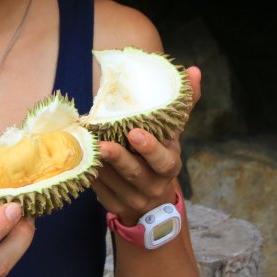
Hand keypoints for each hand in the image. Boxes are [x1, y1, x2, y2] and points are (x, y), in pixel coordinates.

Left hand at [92, 65, 201, 224]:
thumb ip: (182, 104)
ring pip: (114, 182)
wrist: (153, 200)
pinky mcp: (115, 206)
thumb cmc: (159, 156)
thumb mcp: (172, 134)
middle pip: (135, 173)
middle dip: (119, 159)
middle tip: (104, 144)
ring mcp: (134, 199)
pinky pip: (100, 191)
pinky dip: (91, 175)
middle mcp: (154, 185)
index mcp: (169, 165)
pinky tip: (82, 160)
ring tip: (86, 146)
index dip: (150, 148)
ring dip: (99, 164)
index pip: (163, 160)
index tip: (134, 132)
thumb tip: (193, 71)